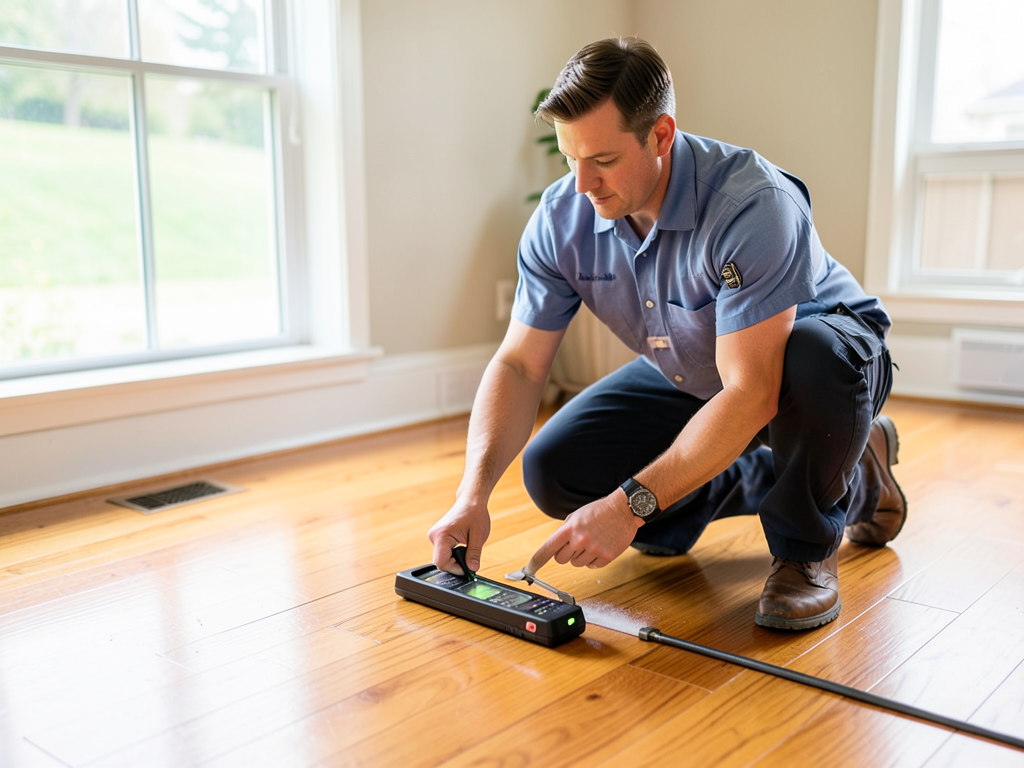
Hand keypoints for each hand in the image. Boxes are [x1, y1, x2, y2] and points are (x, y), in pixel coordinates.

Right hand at [427, 500, 490, 574]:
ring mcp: (434, 536)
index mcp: (442, 535)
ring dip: (455, 557)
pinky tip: (461, 545)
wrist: (471, 500)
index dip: (456, 569)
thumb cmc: (474, 513)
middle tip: (470, 558)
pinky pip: (443, 551)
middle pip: (441, 561)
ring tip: (467, 547)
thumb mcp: (479, 536)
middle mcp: (434, 536)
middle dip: (456, 563)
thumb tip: (473, 569)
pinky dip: (453, 552)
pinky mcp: (437, 536)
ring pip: (442, 557)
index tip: (468, 567)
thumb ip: (474, 554)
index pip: (442, 563)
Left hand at [526, 491, 641, 573]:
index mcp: (570, 529)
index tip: (529, 569)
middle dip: (565, 553)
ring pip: (576, 564)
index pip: (547, 549)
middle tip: (575, 543)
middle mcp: (580, 540)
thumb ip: (564, 532)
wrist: (623, 510)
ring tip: (591, 541)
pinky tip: (600, 546)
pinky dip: (594, 559)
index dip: (536, 561)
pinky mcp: (606, 557)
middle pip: (561, 560)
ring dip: (581, 556)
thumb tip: (554, 547)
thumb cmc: (599, 511)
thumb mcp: (576, 516)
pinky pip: (591, 566)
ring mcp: (594, 549)